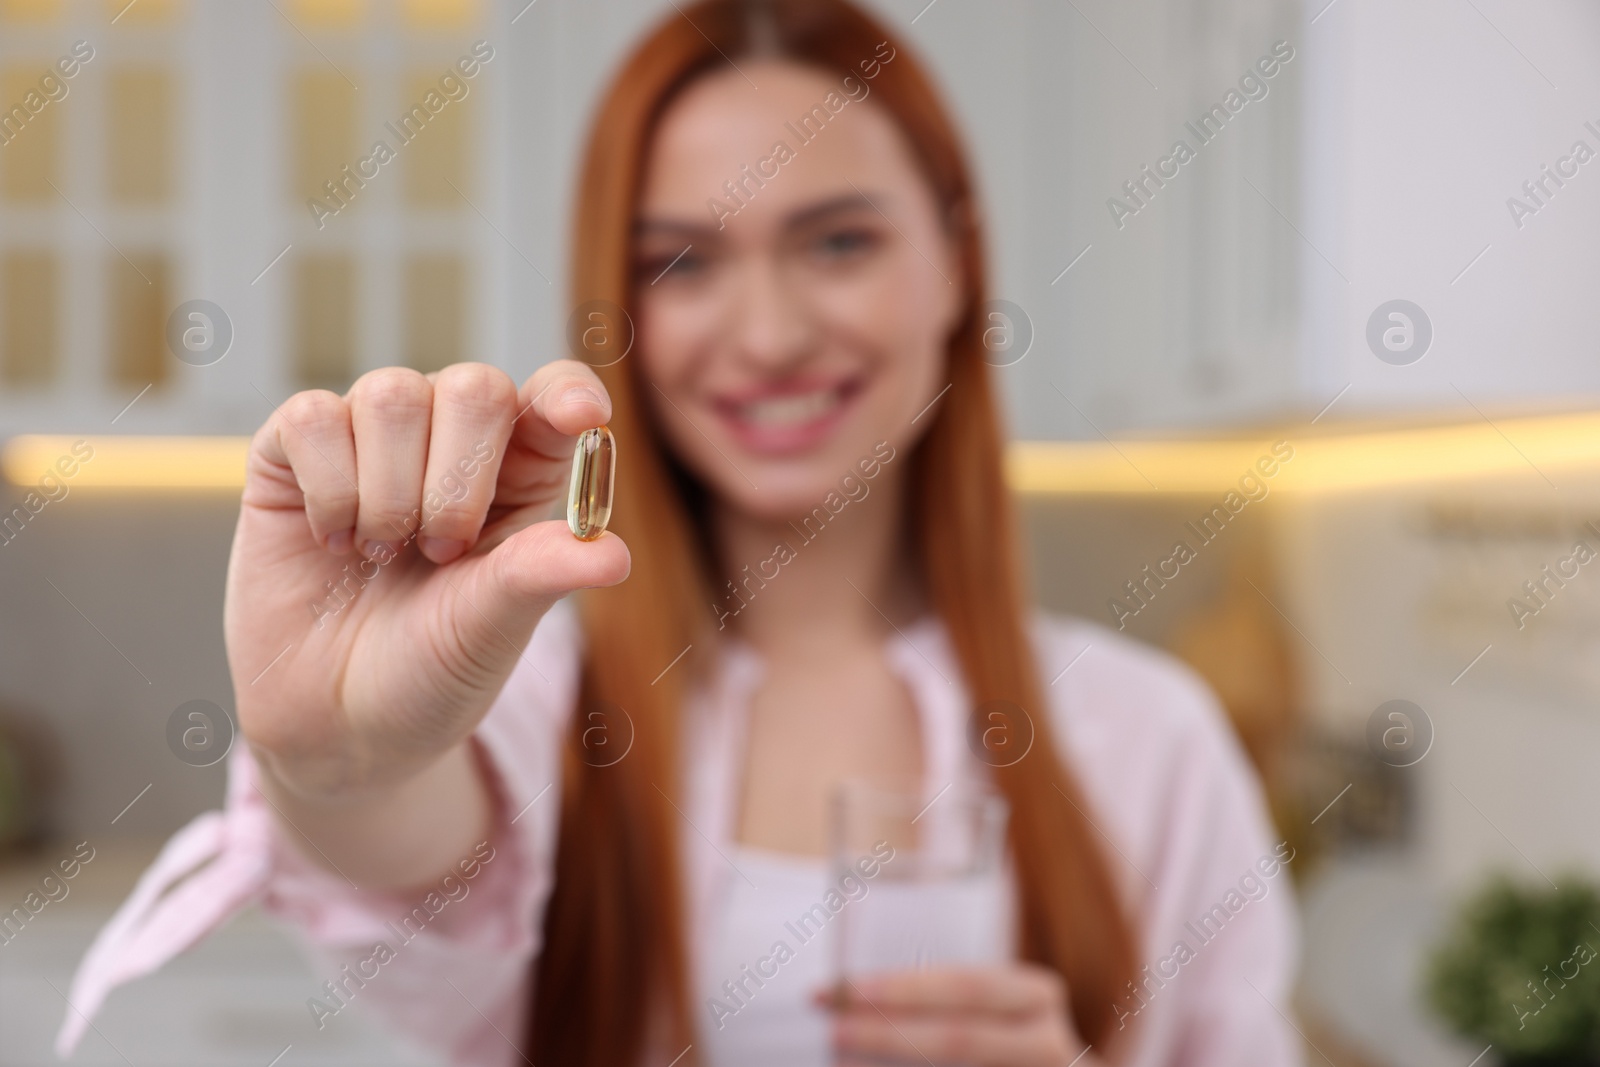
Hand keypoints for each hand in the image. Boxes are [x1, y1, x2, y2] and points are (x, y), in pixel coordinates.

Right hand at [228, 361, 626, 797]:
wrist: (333, 722)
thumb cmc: (430, 669)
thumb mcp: (492, 628)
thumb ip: (540, 576)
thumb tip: (613, 554)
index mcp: (522, 473)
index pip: (556, 396)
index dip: (568, 393)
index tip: (583, 417)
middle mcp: (452, 440)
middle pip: (474, 388)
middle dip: (459, 478)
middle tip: (441, 553)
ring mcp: (373, 437)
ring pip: (391, 395)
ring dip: (389, 492)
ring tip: (384, 556)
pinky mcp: (295, 449)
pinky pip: (314, 416)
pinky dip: (329, 487)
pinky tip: (334, 541)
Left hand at [821, 964, 1096, 1066]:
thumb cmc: (1010, 1030)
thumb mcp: (995, 1003)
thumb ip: (942, 997)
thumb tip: (851, 995)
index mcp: (1037, 994)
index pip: (966, 986)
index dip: (904, 987)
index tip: (845, 988)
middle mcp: (1047, 1041)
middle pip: (959, 1038)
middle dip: (889, 1033)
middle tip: (835, 1030)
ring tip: (843, 1061)